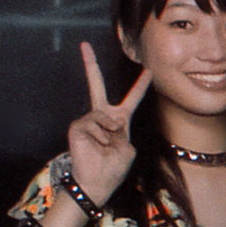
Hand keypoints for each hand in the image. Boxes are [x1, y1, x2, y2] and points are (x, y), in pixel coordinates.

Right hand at [67, 41, 150, 206]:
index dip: (140, 86)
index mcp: (119, 121)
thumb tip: (109, 122)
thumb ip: (123, 131)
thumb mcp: (129, 149)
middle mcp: (102, 117)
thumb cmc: (114, 168)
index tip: (148, 71)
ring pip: (103, 116)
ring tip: (107, 146)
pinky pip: (93, 124)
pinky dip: (100, 137)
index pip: (131, 99)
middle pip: (97, 85)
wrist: (98, 182)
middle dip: (90, 65)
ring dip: (110, 133)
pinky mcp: (77, 126)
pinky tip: (98, 146)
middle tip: (84, 45)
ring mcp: (88, 120)